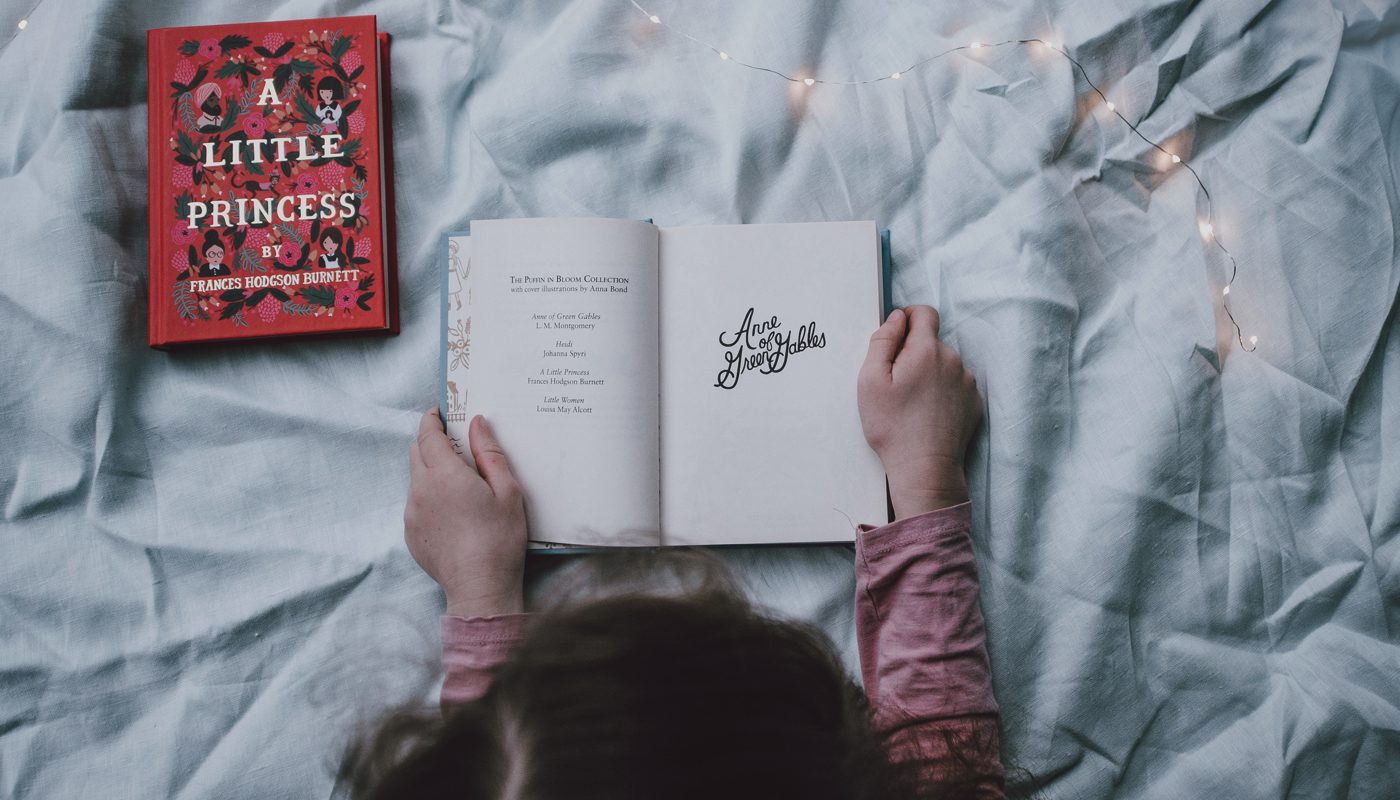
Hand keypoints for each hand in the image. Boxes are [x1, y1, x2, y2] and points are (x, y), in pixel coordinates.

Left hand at [404, 410, 526, 617]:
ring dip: (431, 472)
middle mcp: (421, 490)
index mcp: (445, 474)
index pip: (428, 434)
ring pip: (416, 479)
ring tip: (460, 487)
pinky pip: (416, 504)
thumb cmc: (500, 540)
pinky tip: (454, 514)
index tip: (439, 412)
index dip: (432, 419)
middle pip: (416, 452)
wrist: (479, 588)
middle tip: (455, 446)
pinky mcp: (410, 533)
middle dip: (431, 443)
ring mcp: (412, 513)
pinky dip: (430, 498)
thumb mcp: (507, 491)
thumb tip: (477, 423)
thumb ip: (490, 453)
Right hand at [857, 305, 982, 519]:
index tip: (895, 337)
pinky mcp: (974, 402)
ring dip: (928, 373)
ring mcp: (967, 382)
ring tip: (911, 403)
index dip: (907, 319)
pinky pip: (955, 385)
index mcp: (926, 350)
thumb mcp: (870, 381)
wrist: (925, 469)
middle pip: (931, 342)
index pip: (923, 313)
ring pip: (943, 364)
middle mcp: (953, 360)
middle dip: (913, 353)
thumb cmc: (893, 427)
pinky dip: (941, 392)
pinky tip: (927, 413)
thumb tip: (896, 319)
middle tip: (895, 383)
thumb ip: (882, 341)